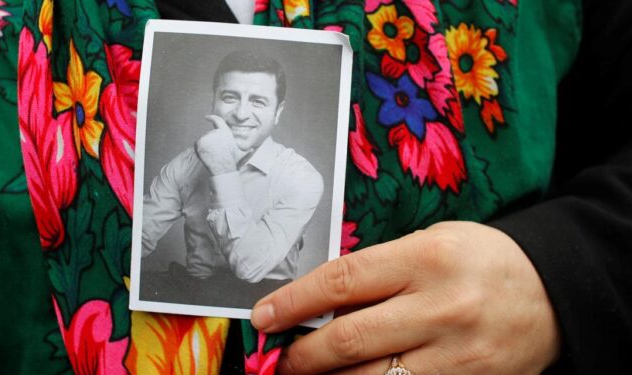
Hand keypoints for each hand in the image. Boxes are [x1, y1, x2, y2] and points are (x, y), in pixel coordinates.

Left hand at [195, 115, 250, 175]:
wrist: (223, 167)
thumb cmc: (232, 161)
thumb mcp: (241, 153)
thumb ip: (246, 150)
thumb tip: (252, 149)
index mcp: (225, 132)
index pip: (217, 120)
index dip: (211, 117)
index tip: (205, 117)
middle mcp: (216, 132)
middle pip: (209, 134)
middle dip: (210, 143)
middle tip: (215, 152)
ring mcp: (207, 136)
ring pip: (203, 140)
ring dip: (205, 147)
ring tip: (212, 155)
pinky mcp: (200, 142)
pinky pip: (197, 145)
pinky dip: (199, 150)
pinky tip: (206, 155)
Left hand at [250, 221, 559, 373]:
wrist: (552, 294)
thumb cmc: (480, 260)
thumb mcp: (430, 243)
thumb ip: (378, 270)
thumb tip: (318, 303)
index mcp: (426, 258)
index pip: (342, 281)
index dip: (294, 302)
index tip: (263, 316)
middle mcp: (441, 307)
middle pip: (349, 338)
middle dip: (302, 355)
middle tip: (277, 359)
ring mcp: (457, 354)